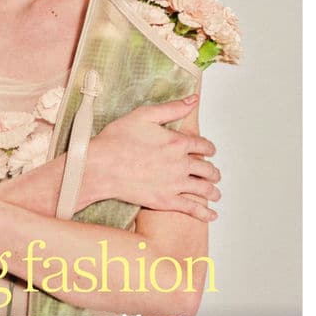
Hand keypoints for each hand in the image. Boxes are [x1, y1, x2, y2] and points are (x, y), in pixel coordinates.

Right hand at [86, 94, 219, 221]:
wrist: (100, 166)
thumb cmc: (116, 140)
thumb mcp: (143, 115)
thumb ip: (171, 108)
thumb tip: (192, 100)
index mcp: (177, 142)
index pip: (202, 145)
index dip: (208, 148)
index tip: (209, 151)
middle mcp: (180, 164)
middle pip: (207, 168)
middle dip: (213, 171)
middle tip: (214, 173)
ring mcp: (174, 184)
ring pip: (203, 189)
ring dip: (213, 191)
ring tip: (215, 194)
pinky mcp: (165, 201)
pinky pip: (192, 208)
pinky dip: (204, 213)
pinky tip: (211, 215)